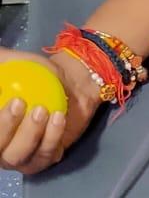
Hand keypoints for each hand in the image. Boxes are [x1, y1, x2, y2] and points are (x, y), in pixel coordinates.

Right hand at [0, 47, 100, 175]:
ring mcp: (20, 156)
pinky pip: (44, 156)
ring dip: (30, 134)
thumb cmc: (36, 75)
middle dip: (4, 128)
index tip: (10, 99)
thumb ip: (2, 62)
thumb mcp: (15, 64)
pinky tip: (58, 118)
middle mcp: (0, 147)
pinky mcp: (43, 159)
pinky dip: (51, 138)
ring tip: (44, 110)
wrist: (70, 82)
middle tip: (20, 103)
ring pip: (18, 156)